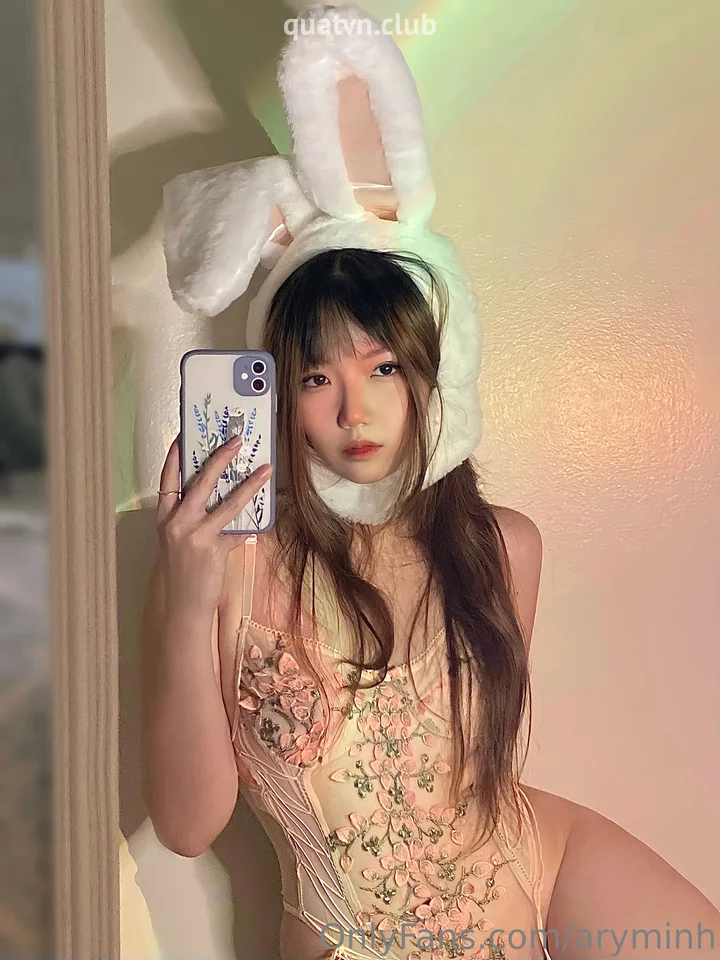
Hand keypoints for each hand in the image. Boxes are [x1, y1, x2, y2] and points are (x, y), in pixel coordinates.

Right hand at [155, 432, 271, 616]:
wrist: (180, 604)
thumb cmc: (181, 568)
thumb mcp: (178, 537)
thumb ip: (192, 515)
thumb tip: (219, 491)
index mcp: (165, 515)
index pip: (168, 478)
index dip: (176, 456)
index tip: (186, 434)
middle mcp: (177, 522)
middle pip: (200, 481)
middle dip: (219, 458)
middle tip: (236, 440)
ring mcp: (196, 535)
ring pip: (227, 502)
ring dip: (249, 484)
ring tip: (266, 469)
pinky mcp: (215, 550)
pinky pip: (239, 529)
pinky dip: (254, 521)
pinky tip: (268, 509)